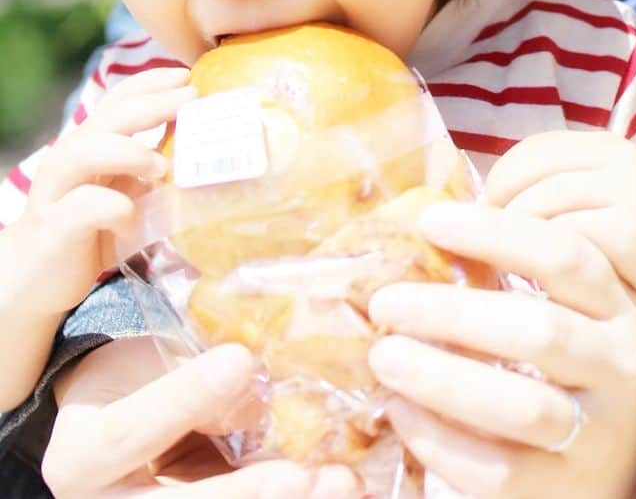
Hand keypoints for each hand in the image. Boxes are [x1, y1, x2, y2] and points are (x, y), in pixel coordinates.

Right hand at [14, 68, 194, 315]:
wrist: (37, 280)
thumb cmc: (92, 231)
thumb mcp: (128, 194)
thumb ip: (155, 172)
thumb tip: (211, 154)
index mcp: (91, 144)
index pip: (118, 99)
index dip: (151, 82)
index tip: (187, 75)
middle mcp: (71, 158)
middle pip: (107, 117)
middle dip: (151, 104)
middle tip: (189, 99)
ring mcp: (57, 190)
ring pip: (84, 150)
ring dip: (128, 151)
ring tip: (160, 165)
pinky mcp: (54, 226)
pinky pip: (81, 206)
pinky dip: (111, 206)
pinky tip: (130, 217)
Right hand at [44, 337, 363, 497]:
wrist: (126, 416)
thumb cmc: (138, 379)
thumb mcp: (146, 367)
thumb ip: (187, 382)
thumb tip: (249, 386)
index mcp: (80, 460)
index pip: (126, 433)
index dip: (184, 399)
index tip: (238, 361)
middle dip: (243, 496)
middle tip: (300, 477)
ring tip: (340, 486)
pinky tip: (344, 491)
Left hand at [365, 201, 635, 498]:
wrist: (625, 456)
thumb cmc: (573, 358)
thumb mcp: (568, 305)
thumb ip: (519, 270)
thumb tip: (428, 227)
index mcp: (614, 303)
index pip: (562, 255)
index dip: (496, 234)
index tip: (430, 220)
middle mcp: (616, 364)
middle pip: (538, 331)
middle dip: (453, 312)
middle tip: (386, 301)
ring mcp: (595, 431)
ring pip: (520, 405)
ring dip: (441, 378)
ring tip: (383, 356)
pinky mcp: (562, 489)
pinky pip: (497, 469)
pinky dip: (440, 440)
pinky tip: (400, 411)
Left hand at [484, 131, 635, 306]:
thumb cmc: (619, 237)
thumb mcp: (586, 199)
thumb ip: (545, 188)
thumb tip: (472, 200)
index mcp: (601, 145)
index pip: (531, 150)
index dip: (499, 179)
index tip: (481, 213)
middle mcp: (616, 159)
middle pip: (530, 174)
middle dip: (498, 207)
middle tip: (481, 241)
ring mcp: (626, 192)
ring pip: (541, 204)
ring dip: (512, 237)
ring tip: (501, 262)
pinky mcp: (630, 231)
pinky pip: (564, 238)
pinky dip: (540, 259)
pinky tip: (532, 279)